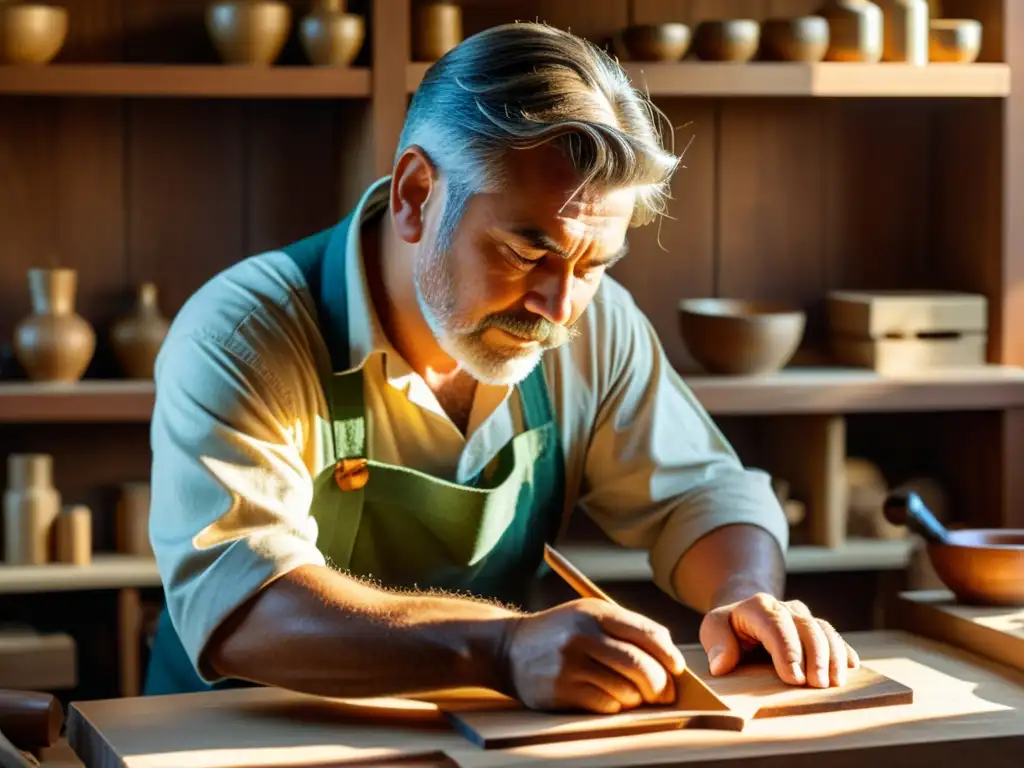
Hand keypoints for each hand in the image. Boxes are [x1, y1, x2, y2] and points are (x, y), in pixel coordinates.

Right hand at [502, 599, 685, 713]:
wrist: (508, 648)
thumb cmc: (561, 632)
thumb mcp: (588, 614)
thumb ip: (627, 627)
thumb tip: (671, 657)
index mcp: (595, 612)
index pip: (646, 634)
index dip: (669, 656)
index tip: (678, 670)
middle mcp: (582, 635)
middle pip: (639, 665)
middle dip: (660, 684)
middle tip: (666, 694)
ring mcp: (569, 664)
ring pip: (625, 689)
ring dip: (637, 698)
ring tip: (635, 696)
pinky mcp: (560, 690)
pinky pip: (605, 705)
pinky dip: (616, 706)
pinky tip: (611, 699)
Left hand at [699, 593, 859, 687]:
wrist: (745, 614)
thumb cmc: (728, 628)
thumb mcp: (713, 629)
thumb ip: (716, 643)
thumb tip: (721, 665)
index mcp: (758, 606)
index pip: (775, 624)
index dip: (787, 649)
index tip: (794, 678)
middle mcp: (785, 608)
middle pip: (806, 627)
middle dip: (815, 656)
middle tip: (819, 685)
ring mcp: (804, 616)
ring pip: (824, 630)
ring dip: (833, 656)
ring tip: (835, 683)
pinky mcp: (817, 628)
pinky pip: (834, 636)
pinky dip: (844, 651)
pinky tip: (852, 667)